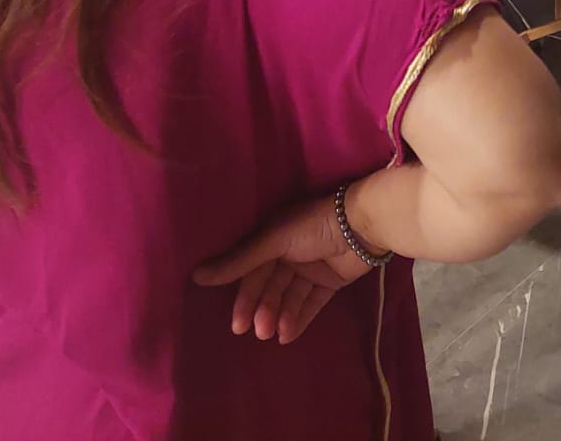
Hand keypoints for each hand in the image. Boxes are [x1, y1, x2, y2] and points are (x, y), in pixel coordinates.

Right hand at [194, 193, 375, 344]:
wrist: (364, 225)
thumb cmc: (314, 226)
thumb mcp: (273, 241)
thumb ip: (239, 261)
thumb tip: (197, 276)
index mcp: (274, 237)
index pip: (253, 271)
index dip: (245, 296)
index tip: (237, 323)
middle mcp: (290, 252)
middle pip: (270, 286)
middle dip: (262, 309)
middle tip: (255, 332)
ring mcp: (311, 267)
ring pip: (289, 296)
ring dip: (279, 316)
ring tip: (272, 334)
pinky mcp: (331, 281)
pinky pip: (311, 302)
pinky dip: (299, 318)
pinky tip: (287, 335)